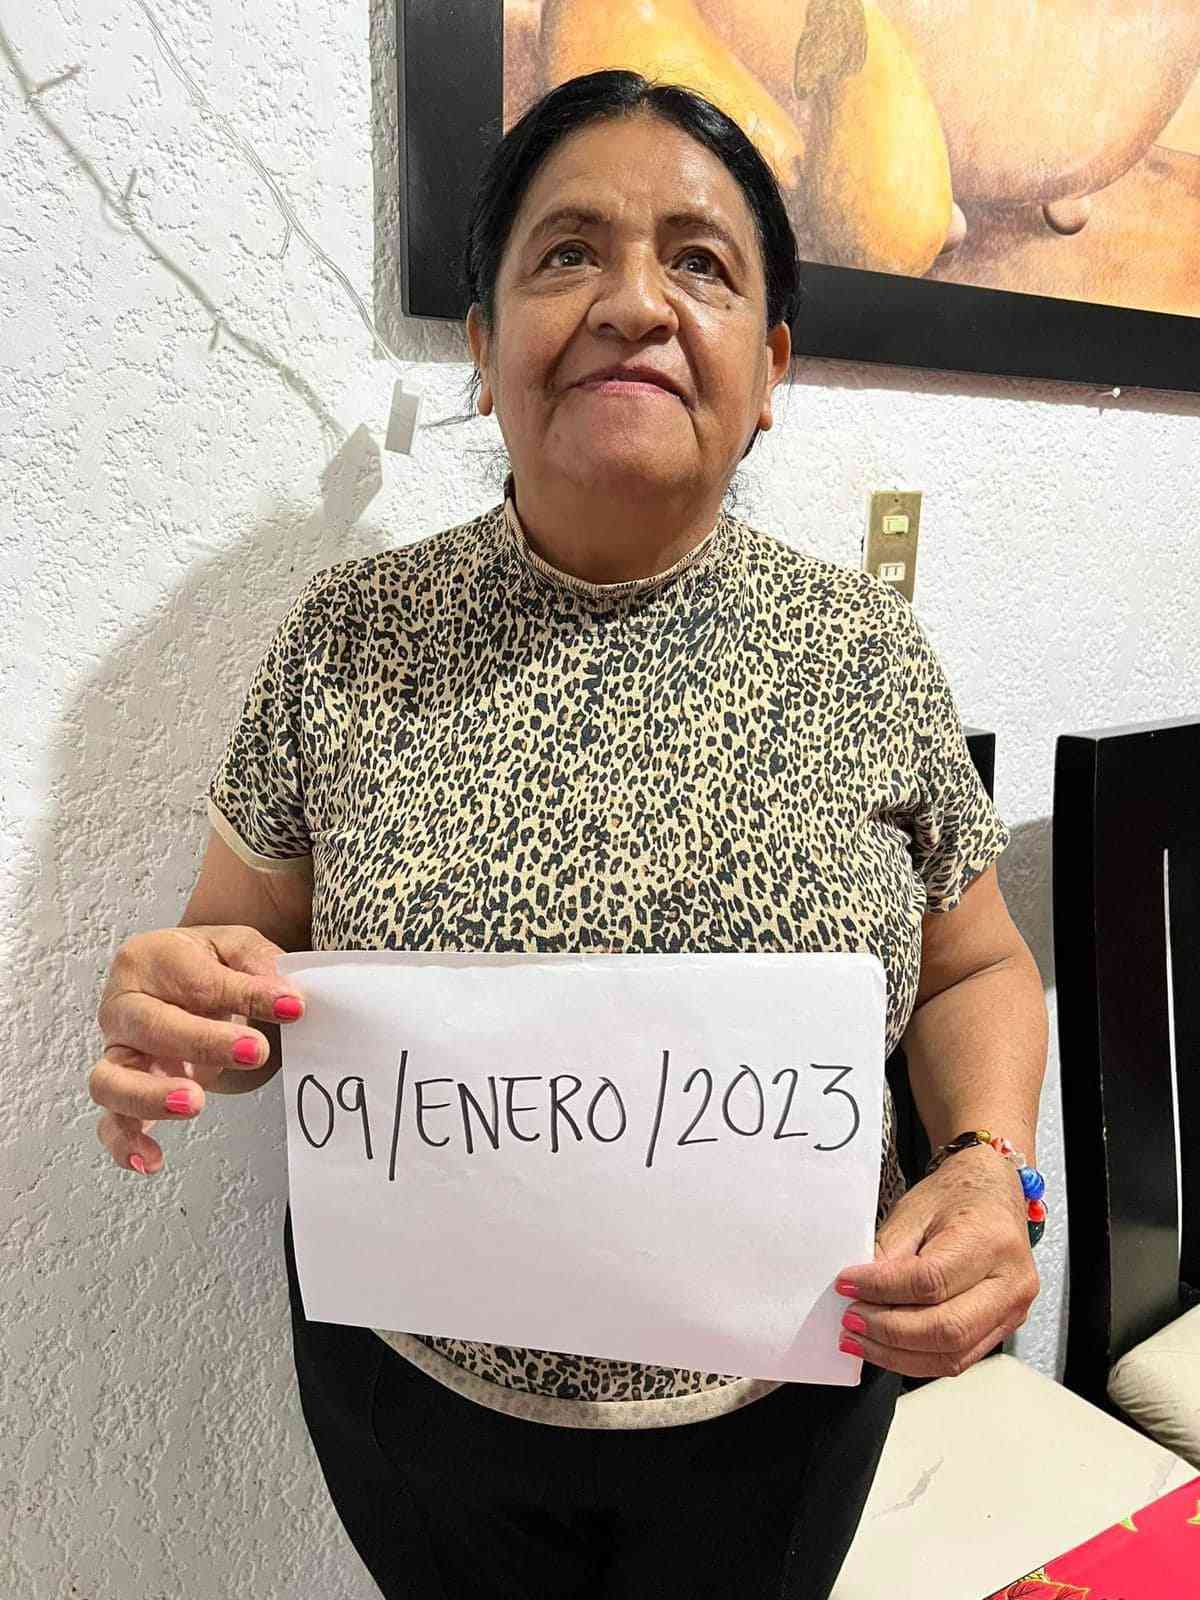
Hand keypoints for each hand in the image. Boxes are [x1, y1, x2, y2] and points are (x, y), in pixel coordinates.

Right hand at [89, 925, 305, 1176]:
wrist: (181, 978)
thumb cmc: (207, 963)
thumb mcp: (237, 947)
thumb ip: (259, 966)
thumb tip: (286, 997)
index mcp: (151, 959)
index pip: (196, 978)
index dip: (246, 994)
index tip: (291, 1006)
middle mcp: (124, 1006)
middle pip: (150, 1026)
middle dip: (203, 1042)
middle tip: (255, 1051)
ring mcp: (119, 1052)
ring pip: (112, 1080)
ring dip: (151, 1095)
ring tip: (194, 1103)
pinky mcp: (123, 1090)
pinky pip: (112, 1123)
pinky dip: (127, 1143)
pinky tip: (153, 1160)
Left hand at [834, 1146, 1039, 1378]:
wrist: (991, 1193)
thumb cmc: (957, 1196)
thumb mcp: (913, 1211)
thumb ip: (887, 1255)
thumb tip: (857, 1294)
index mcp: (990, 1241)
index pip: (930, 1281)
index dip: (881, 1289)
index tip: (847, 1286)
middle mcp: (1010, 1282)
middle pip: (946, 1328)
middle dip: (888, 1330)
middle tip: (851, 1319)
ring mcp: (1012, 1311)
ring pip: (952, 1355)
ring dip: (897, 1354)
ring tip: (860, 1339)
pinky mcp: (1003, 1328)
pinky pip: (957, 1358)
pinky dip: (916, 1358)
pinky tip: (886, 1347)